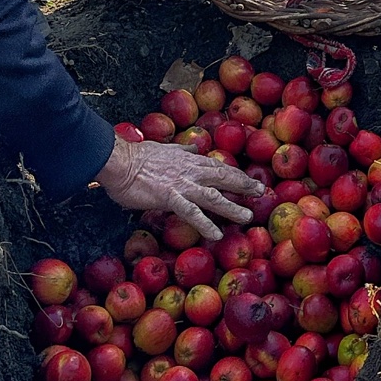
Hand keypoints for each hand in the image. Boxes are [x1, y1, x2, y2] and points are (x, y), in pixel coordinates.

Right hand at [94, 137, 255, 240]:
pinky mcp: (171, 197)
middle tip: (261, 194)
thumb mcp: (165, 149)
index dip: (236, 173)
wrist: (120, 161)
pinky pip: (192, 213)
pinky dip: (206, 224)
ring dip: (232, 207)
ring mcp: (183, 184)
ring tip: (247, 217)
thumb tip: (192, 146)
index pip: (218, 166)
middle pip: (224, 177)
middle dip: (244, 186)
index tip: (250, 180)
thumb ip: (182, 149)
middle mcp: (191, 170)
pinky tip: (217, 235)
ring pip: (214, 196)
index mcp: (189, 158)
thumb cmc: (138, 158)